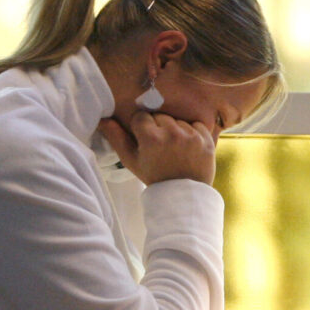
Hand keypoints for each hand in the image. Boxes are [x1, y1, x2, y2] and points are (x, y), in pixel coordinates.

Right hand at [97, 109, 217, 185]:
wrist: (183, 194)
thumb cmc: (154, 176)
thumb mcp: (131, 160)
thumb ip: (116, 138)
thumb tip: (103, 119)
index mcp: (152, 139)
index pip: (141, 117)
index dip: (142, 129)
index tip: (146, 141)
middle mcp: (172, 134)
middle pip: (160, 116)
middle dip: (158, 128)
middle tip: (160, 146)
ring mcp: (191, 136)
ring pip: (177, 120)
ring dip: (175, 129)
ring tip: (174, 148)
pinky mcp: (206, 140)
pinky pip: (196, 124)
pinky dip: (192, 132)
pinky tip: (188, 146)